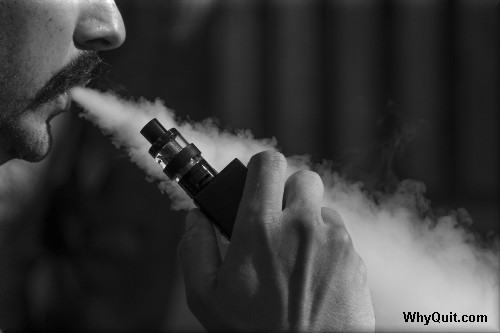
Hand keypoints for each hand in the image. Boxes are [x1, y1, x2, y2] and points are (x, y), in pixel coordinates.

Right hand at [178, 151, 374, 331]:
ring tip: (294, 258)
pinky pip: (341, 237)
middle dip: (288, 194)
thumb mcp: (205, 295)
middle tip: (277, 222)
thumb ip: (194, 246)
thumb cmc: (254, 332)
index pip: (267, 164)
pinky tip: (314, 276)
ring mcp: (334, 241)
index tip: (257, 184)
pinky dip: (327, 248)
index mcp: (260, 227)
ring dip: (308, 224)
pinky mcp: (355, 259)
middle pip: (302, 178)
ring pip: (322, 210)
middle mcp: (301, 226)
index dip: (260, 169)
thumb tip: (197, 217)